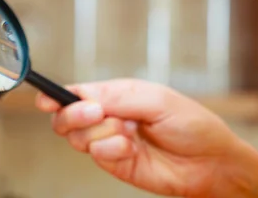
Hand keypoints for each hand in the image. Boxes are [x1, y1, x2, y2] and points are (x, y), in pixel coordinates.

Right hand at [35, 79, 257, 197]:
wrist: (212, 163)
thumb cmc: (192, 124)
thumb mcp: (156, 100)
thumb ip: (118, 97)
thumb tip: (84, 95)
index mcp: (118, 95)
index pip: (79, 93)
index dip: (58, 95)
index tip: (46, 99)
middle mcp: (110, 118)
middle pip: (68, 117)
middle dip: (75, 114)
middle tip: (96, 113)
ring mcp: (111, 142)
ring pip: (78, 137)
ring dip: (100, 133)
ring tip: (128, 133)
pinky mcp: (116, 165)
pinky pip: (97, 155)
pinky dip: (111, 150)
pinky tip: (131, 149)